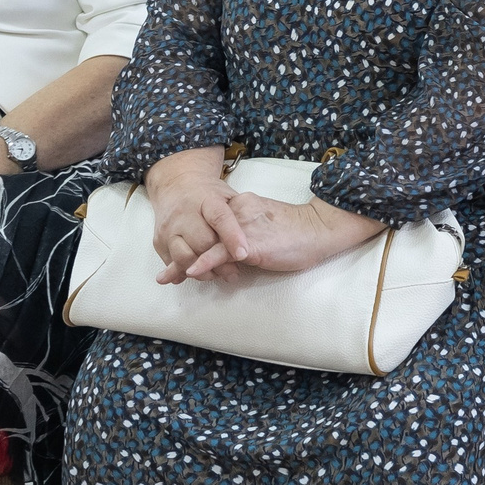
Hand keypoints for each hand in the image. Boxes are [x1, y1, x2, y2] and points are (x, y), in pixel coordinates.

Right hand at [146, 161, 247, 284]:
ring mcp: (169, 228)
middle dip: (219, 261)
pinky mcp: (159, 241)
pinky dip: (187, 272)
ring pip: (185, 257)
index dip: (232, 237)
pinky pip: (172, 263)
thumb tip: (255, 239)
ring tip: (217, 275)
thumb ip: (238, 215)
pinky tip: (200, 273)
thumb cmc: (207, 194)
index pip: (220, 217)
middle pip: (202, 242)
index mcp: (206, 199)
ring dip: (203, 271)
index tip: (243, 254)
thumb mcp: (226, 196)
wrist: (176, 184)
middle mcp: (184, 212)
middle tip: (234, 272)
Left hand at [177, 194, 381, 279]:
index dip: (191, 243)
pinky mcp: (251, 242)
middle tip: (163, 274)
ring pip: (206, 244)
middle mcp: (236, 212)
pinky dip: (205, 263)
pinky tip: (192, 272)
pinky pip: (221, 253)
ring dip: (184, 264)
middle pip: (201, 235)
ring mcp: (242, 227)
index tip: (174, 256)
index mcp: (239, 206)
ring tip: (166, 278)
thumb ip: (244, 234)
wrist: (320, 228)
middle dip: (180, 255)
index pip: (208, 226)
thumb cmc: (297, 232)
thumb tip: (231, 255)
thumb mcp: (264, 227)